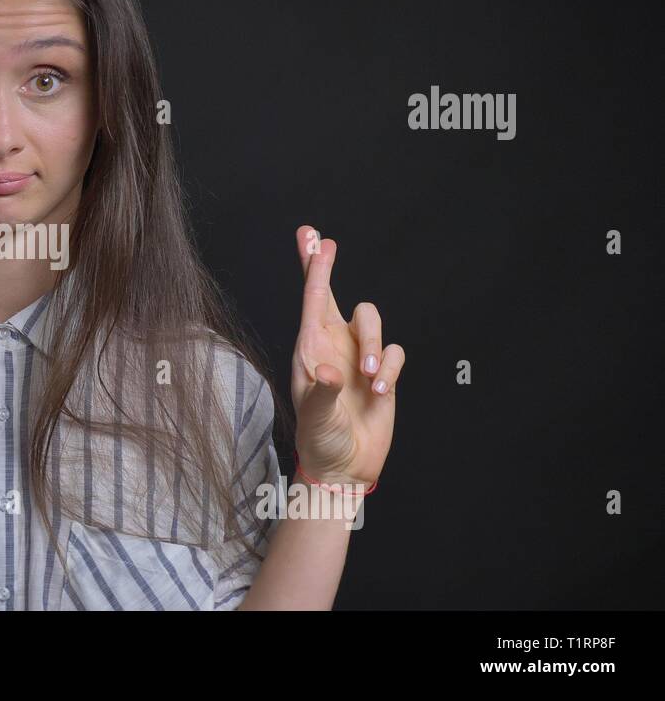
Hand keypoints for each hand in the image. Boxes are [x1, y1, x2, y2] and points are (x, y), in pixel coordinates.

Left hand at [289, 225, 404, 486]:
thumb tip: (327, 370)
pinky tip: (380, 390)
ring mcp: (358, 358)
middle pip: (337, 297)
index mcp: (310, 350)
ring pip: (372, 322)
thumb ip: (321, 393)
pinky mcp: (383, 373)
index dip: (314, 269)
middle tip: (324, 242)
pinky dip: (392, 367)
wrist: (345, 466)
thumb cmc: (320, 440)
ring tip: (369, 376)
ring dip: (374, 342)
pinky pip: (396, 352)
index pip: (312, 302)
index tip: (313, 239)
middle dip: (326, 267)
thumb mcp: (315, 418)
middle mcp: (333, 347)